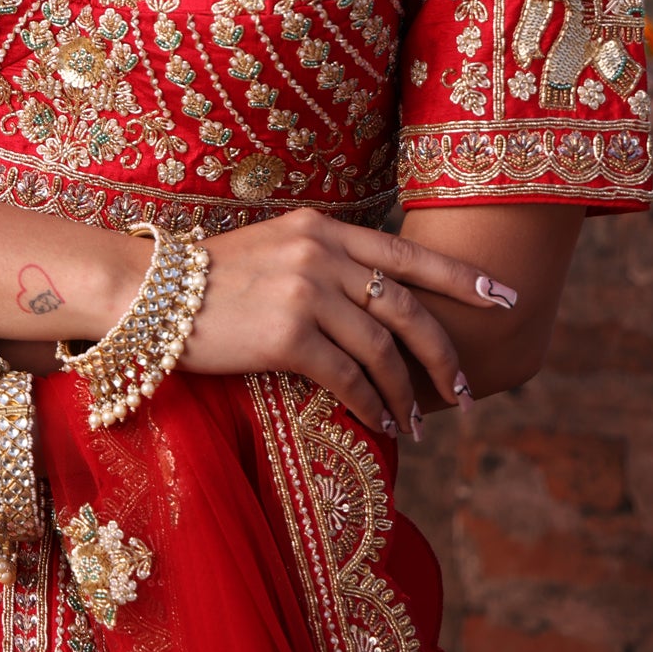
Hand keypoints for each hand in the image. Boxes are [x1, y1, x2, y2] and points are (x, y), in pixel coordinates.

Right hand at [181, 209, 518, 438]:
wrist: (150, 292)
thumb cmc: (210, 279)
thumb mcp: (275, 248)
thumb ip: (323, 262)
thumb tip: (372, 298)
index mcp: (323, 227)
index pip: (405, 254)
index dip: (459, 279)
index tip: (502, 297)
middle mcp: (321, 252)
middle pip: (406, 307)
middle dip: (445, 352)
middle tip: (466, 388)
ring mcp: (305, 291)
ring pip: (382, 350)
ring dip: (407, 393)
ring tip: (417, 423)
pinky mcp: (286, 334)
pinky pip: (347, 378)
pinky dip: (370, 405)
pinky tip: (380, 424)